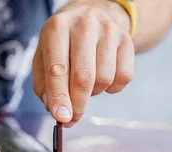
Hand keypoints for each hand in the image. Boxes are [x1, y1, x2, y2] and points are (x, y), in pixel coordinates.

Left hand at [33, 0, 134, 126]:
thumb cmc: (64, 41)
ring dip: (94, 92)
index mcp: (57, 28)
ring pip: (104, 79)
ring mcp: (108, 31)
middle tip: (73, 118)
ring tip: (87, 84)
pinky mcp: (126, 40)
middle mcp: (84, 25)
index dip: (59, 97)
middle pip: (84, 77)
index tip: (61, 118)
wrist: (92, 13)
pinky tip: (103, 78)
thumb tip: (55, 110)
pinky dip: (112, 87)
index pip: (58, 69)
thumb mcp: (44, 55)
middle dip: (78, 104)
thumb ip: (44, 84)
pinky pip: (123, 78)